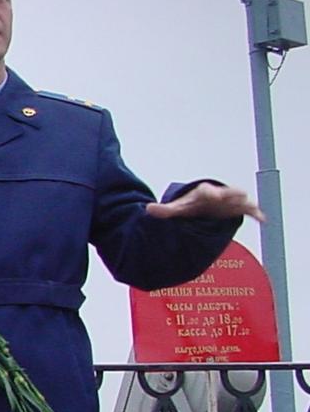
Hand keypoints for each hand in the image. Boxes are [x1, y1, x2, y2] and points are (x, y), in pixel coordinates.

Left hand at [146, 182, 263, 222]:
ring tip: (251, 207)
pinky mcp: (237, 209)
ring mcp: (229, 202)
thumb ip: (164, 211)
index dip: (211, 192)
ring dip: (245, 203)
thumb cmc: (189, 206)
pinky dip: (256, 213)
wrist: (201, 206)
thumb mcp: (177, 208)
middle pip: (227, 192)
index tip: (215, 195)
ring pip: (240, 200)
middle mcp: (218, 194)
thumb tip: (147, 209)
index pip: (206, 191)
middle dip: (231, 194)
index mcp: (202, 193)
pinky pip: (248, 210)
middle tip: (239, 196)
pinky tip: (263, 220)